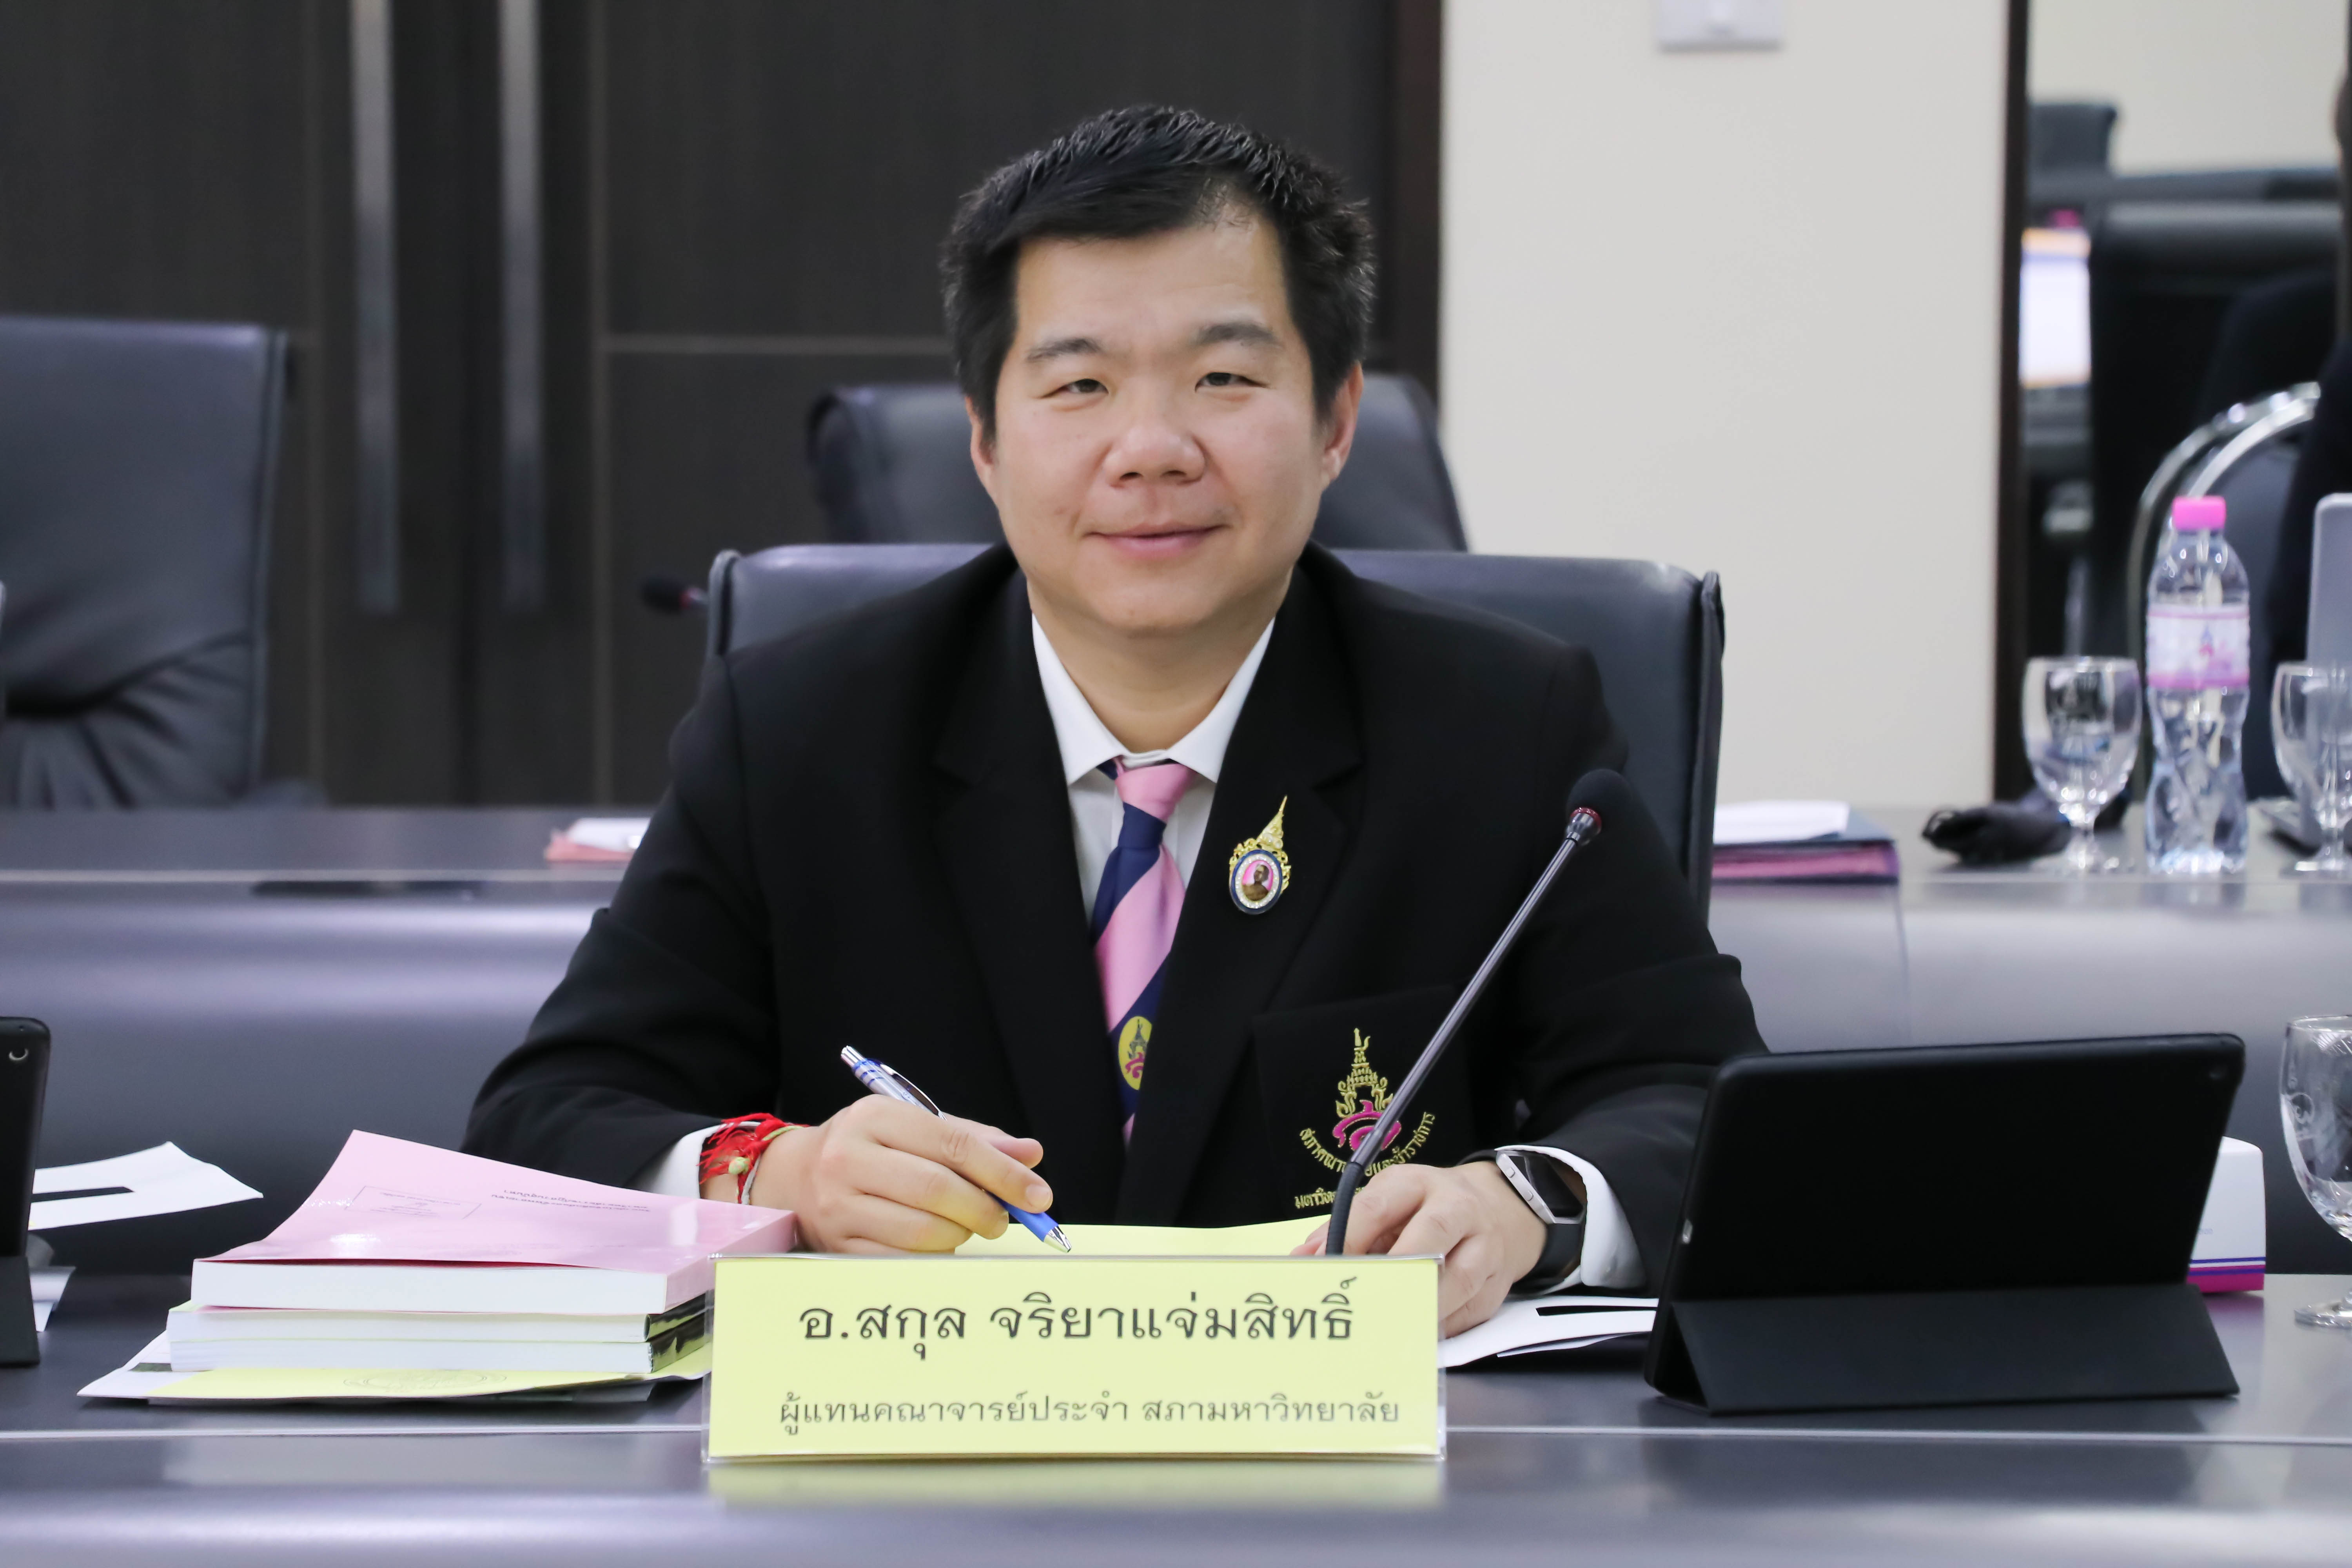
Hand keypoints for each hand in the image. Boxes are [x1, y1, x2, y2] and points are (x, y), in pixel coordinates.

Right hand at [726, 1098, 1052, 1253]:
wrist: (794, 1176)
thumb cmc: (871, 1149)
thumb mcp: (916, 1128)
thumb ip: (975, 1140)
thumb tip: (1030, 1156)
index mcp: (875, 1117)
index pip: (953, 1144)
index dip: (1003, 1172)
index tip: (1038, 1194)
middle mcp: (848, 1158)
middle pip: (937, 1190)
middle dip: (985, 1209)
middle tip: (1005, 1218)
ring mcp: (837, 1205)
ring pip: (922, 1231)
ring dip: (961, 1234)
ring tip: (969, 1226)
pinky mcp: (836, 1245)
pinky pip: (901, 1259)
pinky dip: (934, 1255)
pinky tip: (939, 1241)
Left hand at [1292, 1162, 1548, 1335]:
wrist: (1497, 1209)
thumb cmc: (1424, 1209)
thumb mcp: (1386, 1202)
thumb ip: (1344, 1228)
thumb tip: (1303, 1258)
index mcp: (1416, 1184)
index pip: (1377, 1207)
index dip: (1349, 1240)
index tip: (1326, 1269)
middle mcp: (1457, 1208)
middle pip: (1431, 1235)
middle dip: (1395, 1271)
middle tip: (1365, 1301)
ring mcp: (1485, 1245)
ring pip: (1459, 1278)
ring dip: (1421, 1306)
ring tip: (1389, 1327)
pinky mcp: (1498, 1281)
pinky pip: (1470, 1310)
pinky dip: (1442, 1326)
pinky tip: (1418, 1335)